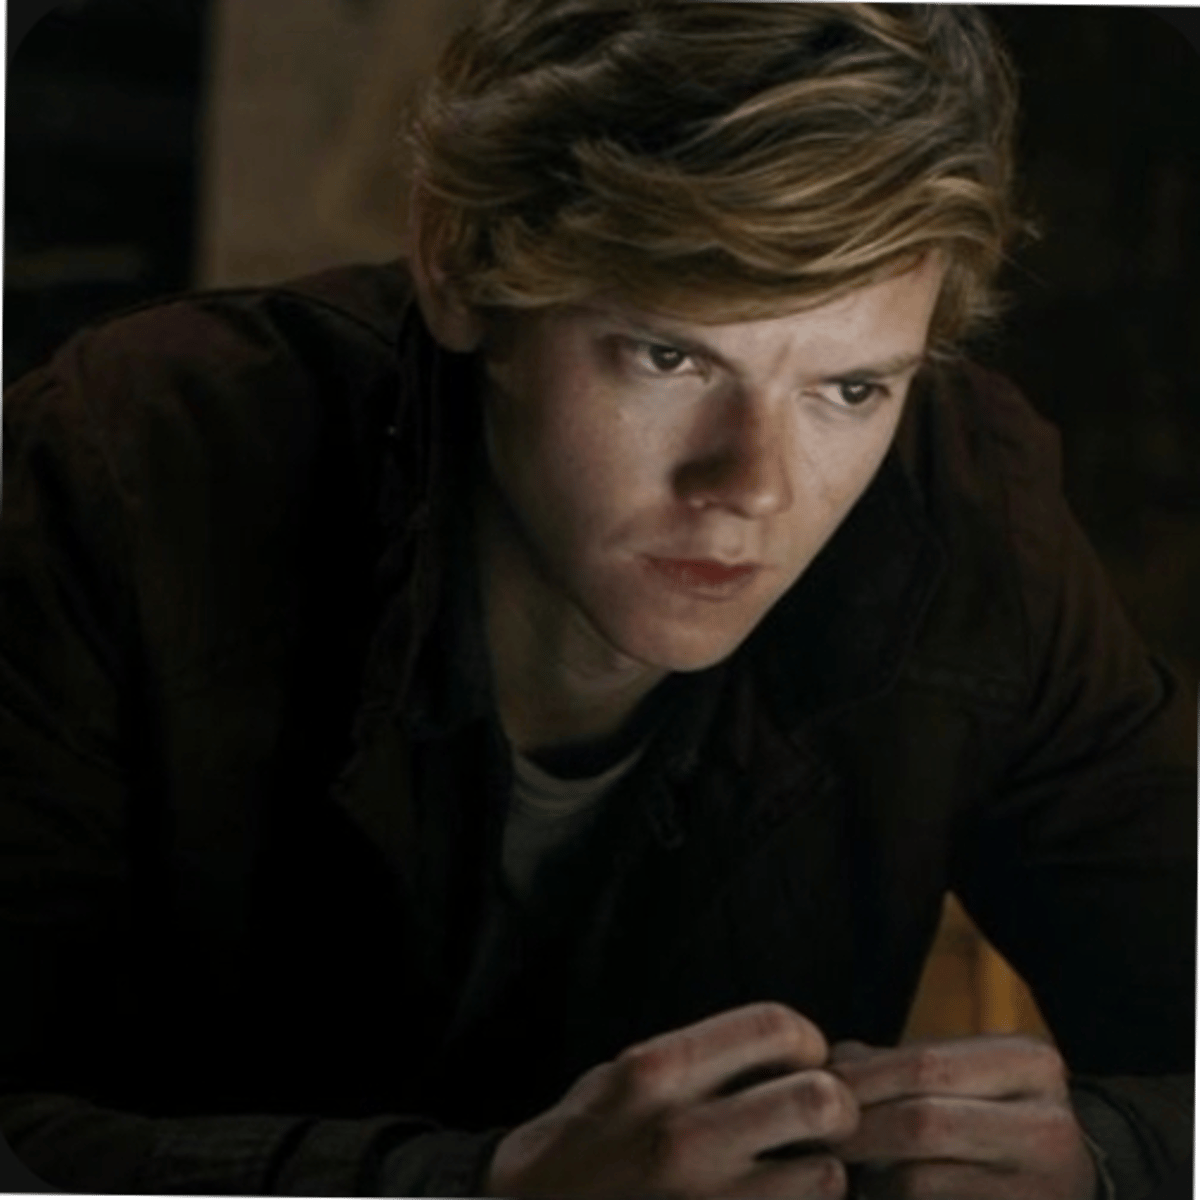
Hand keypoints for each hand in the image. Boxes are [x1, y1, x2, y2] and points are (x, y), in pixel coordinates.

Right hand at [484, 1001, 858, 1197]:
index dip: (805, 1040)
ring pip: (826, 1175)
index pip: (775, 1028)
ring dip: (821, 1170)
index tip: (800, 1057)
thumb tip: (786, 1049)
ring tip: (795, 1166)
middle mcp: (685, 1134)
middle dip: (835, 1103)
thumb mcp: (627, 1075)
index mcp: (658, 1070)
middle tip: (819, 1114)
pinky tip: (774, 1198)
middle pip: (821, 1100)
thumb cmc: (586, 1139)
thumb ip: (699, 1058)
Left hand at [829, 1035, 1096, 1199]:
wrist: (1068, 1185)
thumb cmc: (989, 1117)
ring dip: (869, 1179)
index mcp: (1031, 1064)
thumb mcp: (961, 1075)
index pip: (925, 1064)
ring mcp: (1043, 1191)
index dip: (859, 1080)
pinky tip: (873, 1194)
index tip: (812, 1090)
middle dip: (857, 1131)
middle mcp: (1049, 1127)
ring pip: (919, 1183)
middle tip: (815, 1137)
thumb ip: (894, 1064)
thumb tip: (821, 1069)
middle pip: (922, 1123)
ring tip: (839, 1170)